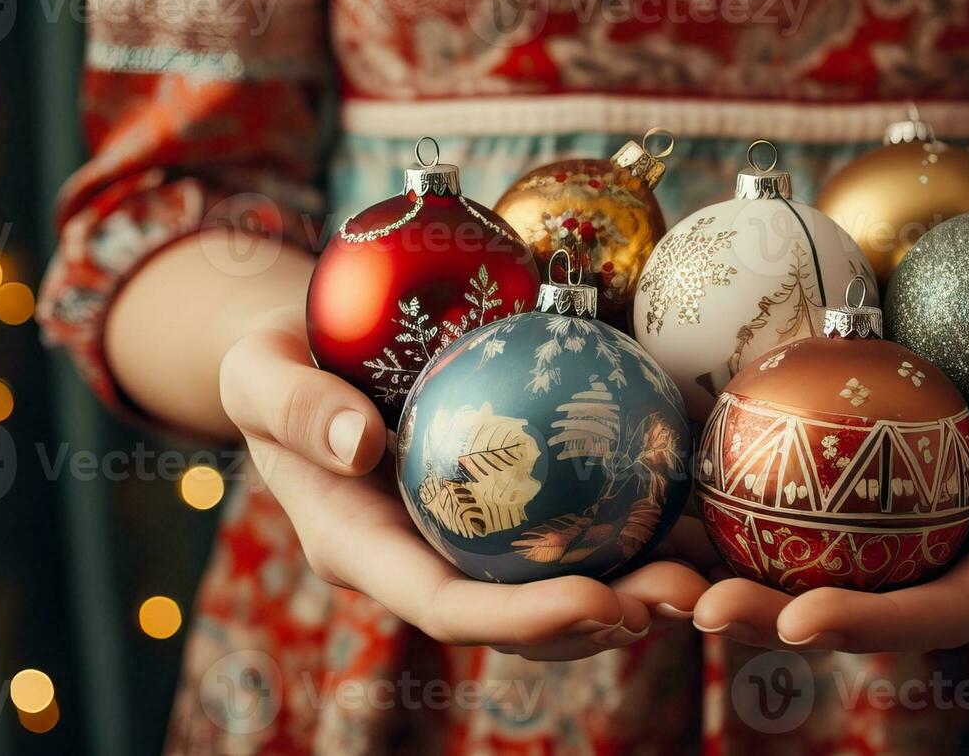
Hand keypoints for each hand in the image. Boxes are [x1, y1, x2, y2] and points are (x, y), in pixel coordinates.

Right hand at [218, 313, 709, 660]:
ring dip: (638, 583)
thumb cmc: (272, 359)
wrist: (297, 350)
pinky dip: (633, 520)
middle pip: (521, 615)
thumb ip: (296, 408)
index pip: (448, 605)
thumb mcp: (258, 372)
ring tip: (711, 567)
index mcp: (363, 549)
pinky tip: (696, 500)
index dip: (524, 619)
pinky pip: (571, 521)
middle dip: (605, 619)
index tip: (597, 601)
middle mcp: (423, 559)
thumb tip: (359, 445)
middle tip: (685, 595)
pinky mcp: (502, 503)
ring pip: (559, 579)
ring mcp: (465, 538)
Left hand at [691, 312, 968, 652]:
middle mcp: (960, 561)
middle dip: (770, 618)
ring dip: (731, 573)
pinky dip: (744, 503)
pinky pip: (810, 506)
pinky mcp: (883, 490)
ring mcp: (918, 531)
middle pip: (859, 605)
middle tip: (689, 602)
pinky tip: (672, 481)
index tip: (801, 617)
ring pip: (817, 566)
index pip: (944, 608)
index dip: (875, 621)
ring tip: (647, 569)